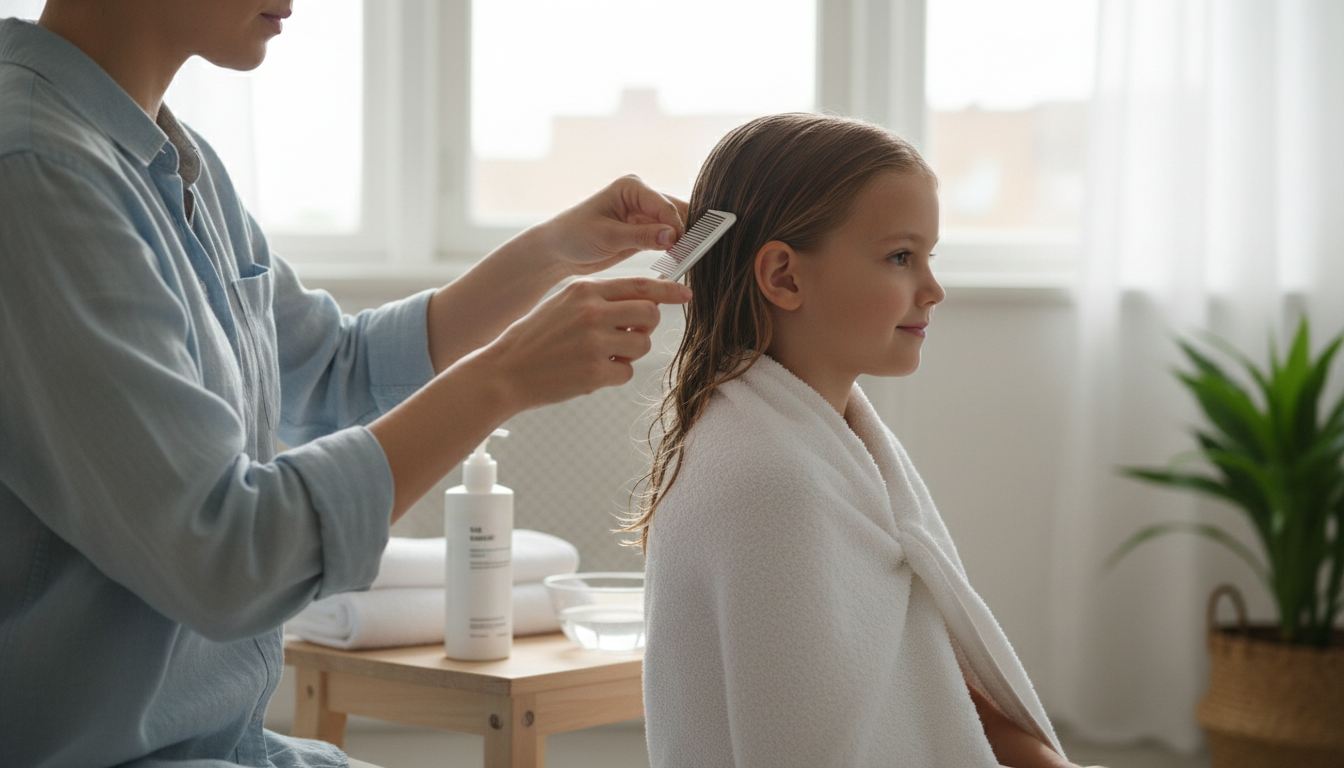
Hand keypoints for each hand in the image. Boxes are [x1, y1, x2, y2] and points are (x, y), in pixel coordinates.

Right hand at [475, 275, 690, 410]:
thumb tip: (644, 301)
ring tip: (600, 356)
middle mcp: (591, 312)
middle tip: (625, 336)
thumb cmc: (535, 339)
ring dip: (629, 353)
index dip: (667, 290)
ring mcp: (594, 342)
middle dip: (645, 327)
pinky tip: (590, 372)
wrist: (504, 371)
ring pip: (643, 344)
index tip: (686, 293)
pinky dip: (615, 375)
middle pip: (649, 314)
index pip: (639, 285)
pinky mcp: (594, 371)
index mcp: (584, 290)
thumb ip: (599, 299)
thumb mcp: (562, 304)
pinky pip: (628, 372)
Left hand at [536, 174, 688, 275]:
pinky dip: (675, 248)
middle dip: (685, 232)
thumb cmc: (575, 236)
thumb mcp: (607, 236)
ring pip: (676, 225)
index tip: (684, 248)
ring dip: (682, 241)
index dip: (677, 226)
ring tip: (686, 259)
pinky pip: (668, 238)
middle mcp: (641, 196)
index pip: (663, 206)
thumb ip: (642, 236)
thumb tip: (673, 236)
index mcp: (631, 187)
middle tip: (691, 255)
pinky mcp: (645, 231)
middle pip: (675, 212)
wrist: (559, 251)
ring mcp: (644, 214)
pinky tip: (679, 260)